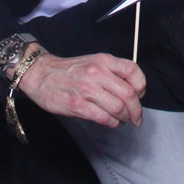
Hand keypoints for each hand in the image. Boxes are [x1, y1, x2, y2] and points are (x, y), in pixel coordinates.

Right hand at [18, 51, 144, 127]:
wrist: (42, 75)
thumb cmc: (70, 70)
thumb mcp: (94, 62)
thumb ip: (111, 73)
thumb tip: (132, 91)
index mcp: (103, 60)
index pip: (132, 70)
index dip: (141, 85)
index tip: (140, 95)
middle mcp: (97, 73)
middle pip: (128, 93)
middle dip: (137, 110)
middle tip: (137, 118)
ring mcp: (87, 89)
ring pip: (117, 107)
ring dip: (125, 118)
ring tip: (123, 121)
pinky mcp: (77, 105)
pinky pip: (103, 117)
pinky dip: (112, 123)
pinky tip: (112, 123)